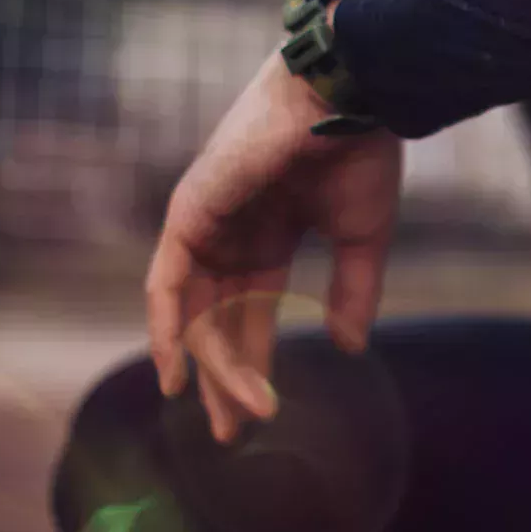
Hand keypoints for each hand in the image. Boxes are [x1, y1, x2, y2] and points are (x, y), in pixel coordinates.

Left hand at [145, 47, 403, 442]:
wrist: (349, 98)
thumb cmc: (360, 153)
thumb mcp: (362, 237)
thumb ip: (352, 292)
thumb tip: (350, 349)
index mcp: (269, 232)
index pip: (253, 311)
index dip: (255, 362)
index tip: (261, 414)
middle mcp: (231, 231)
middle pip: (218, 319)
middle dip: (225, 377)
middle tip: (233, 434)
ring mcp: (205, 221)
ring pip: (197, 310)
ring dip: (208, 365)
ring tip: (225, 417)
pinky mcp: (190, 212)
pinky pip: (168, 281)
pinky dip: (168, 326)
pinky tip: (177, 372)